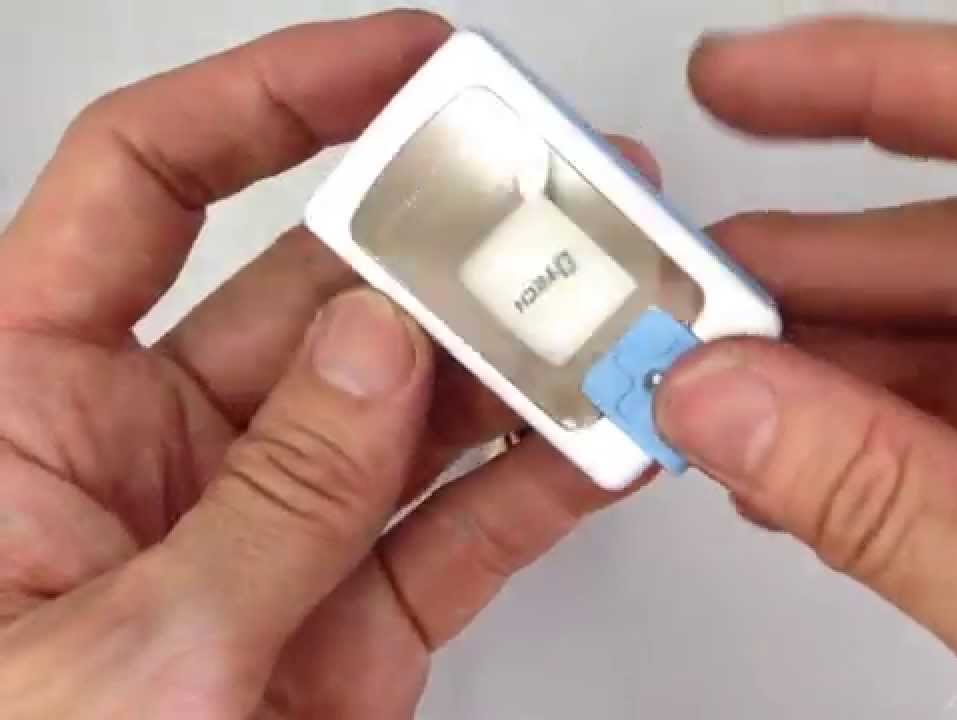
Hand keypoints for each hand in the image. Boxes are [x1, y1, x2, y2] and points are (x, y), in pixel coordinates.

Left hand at [0, 11, 656, 718]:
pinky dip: (541, 484)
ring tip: (614, 316)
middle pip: (322, 287)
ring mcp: (272, 529)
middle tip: (555, 200)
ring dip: (519, 358)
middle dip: (448, 237)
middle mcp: (155, 446)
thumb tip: (375, 345)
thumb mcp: (117, 653)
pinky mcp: (352, 619)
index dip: (277, 97)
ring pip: (415, 406)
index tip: (404, 63)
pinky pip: (461, 527)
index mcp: (24, 405)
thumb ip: (267, 496)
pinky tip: (606, 440)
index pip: (147, 181)